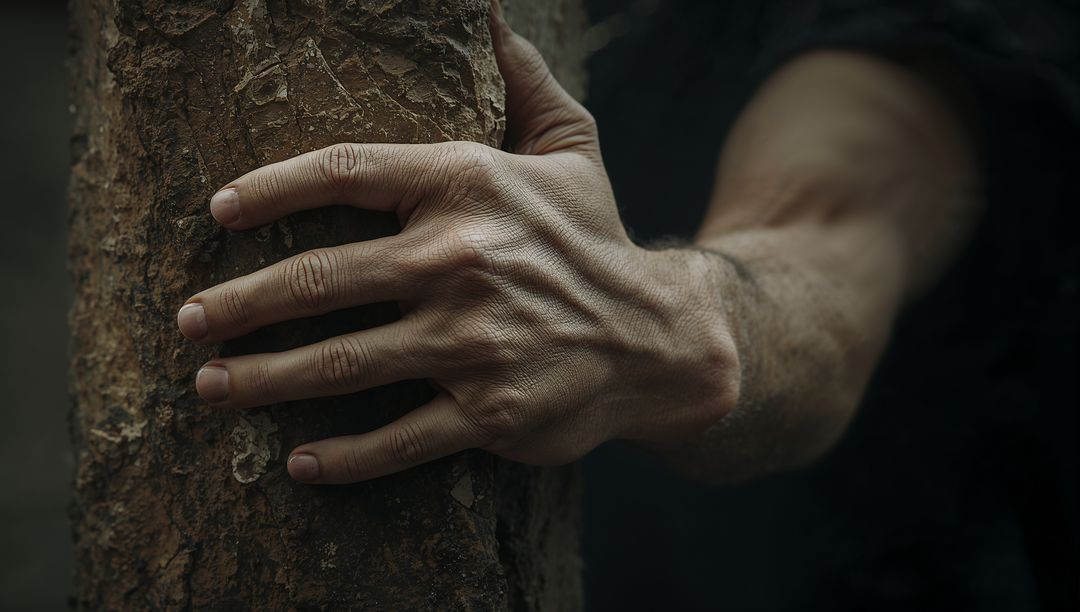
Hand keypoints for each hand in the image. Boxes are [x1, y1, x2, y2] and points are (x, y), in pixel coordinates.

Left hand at [176, 11, 738, 483]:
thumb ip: (523, 81)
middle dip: (240, 302)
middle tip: (189, 319)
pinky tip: (298, 463)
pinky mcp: (489, 414)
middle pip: (320, 278)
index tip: (218, 213)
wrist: (659, 339)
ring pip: (342, 365)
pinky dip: (341, 458)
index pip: (343, 172)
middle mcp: (462, 261)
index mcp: (469, 186)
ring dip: (263, 379)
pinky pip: (397, 440)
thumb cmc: (595, 239)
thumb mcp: (570, 147)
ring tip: (210, 385)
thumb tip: (488, 14)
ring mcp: (474, 343)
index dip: (269, 189)